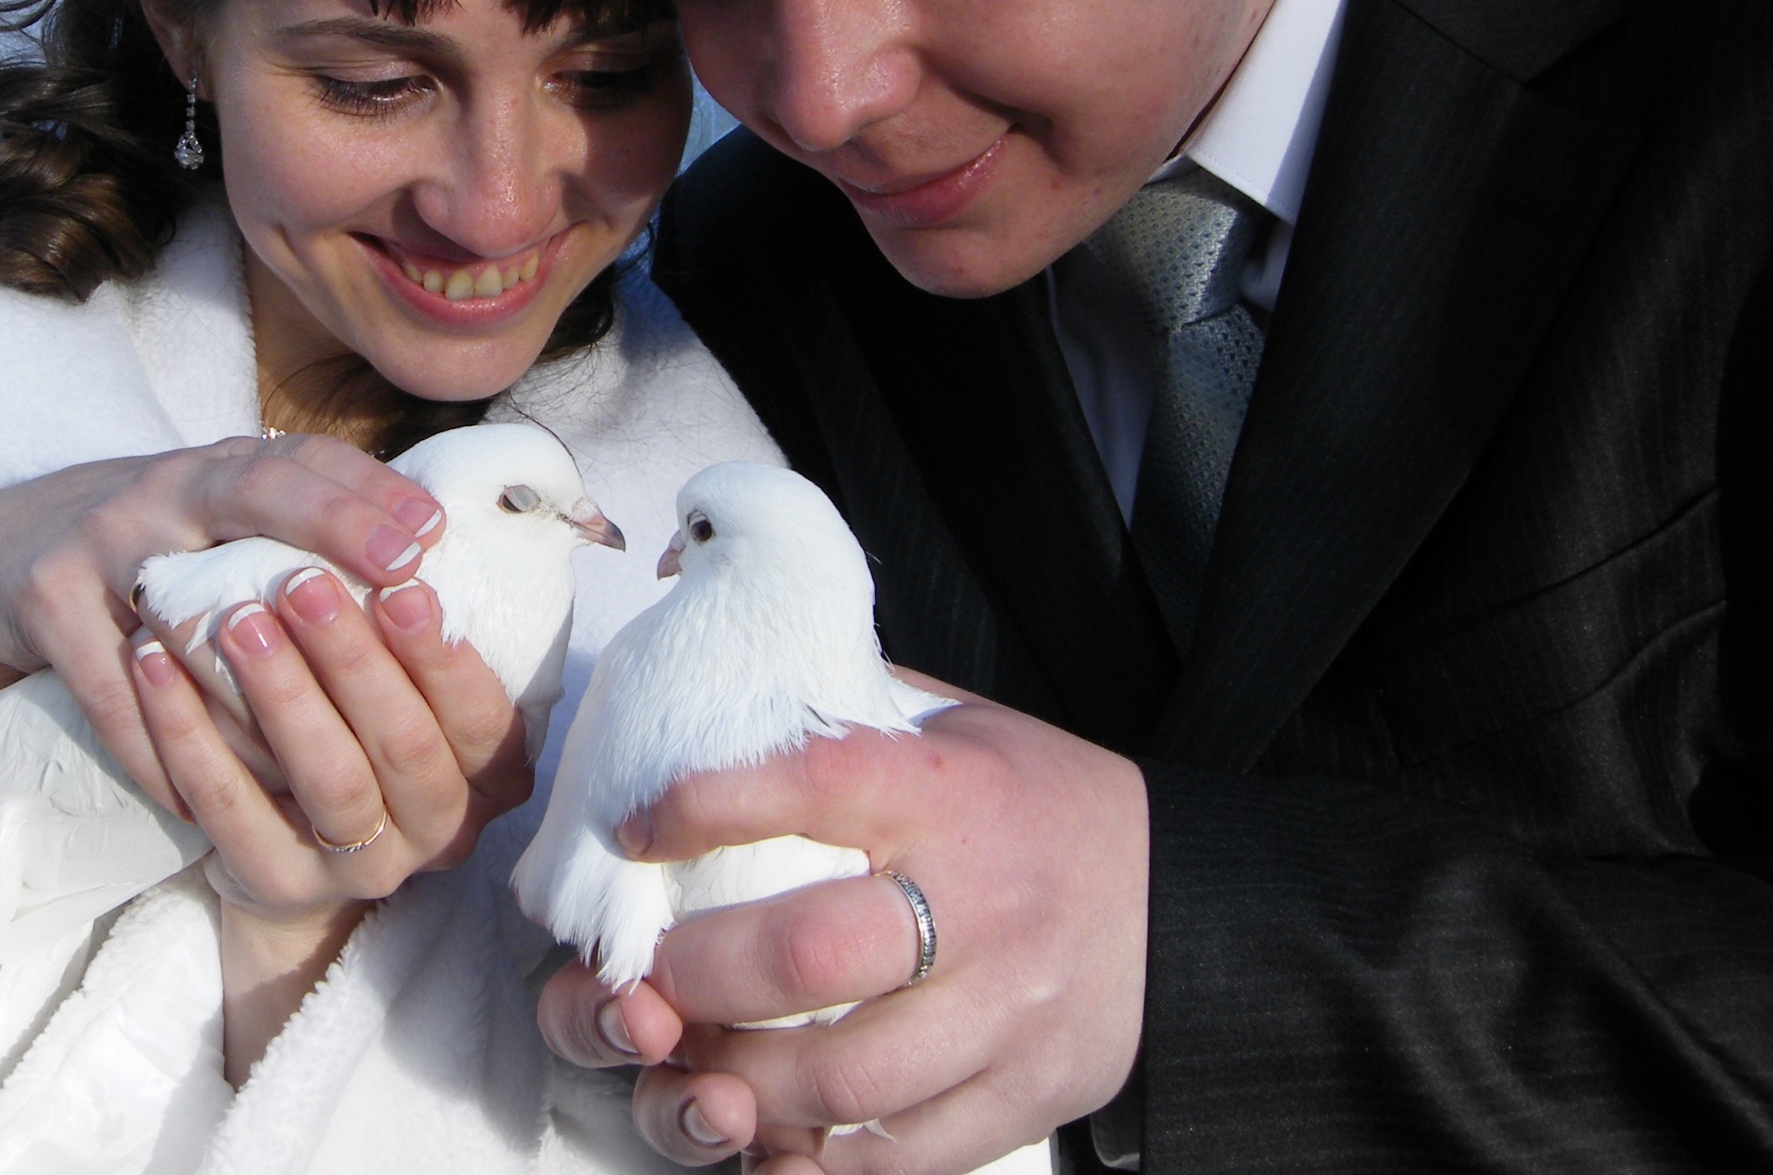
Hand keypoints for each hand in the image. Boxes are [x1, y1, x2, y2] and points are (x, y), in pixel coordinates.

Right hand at [0, 431, 448, 826]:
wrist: (0, 551)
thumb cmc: (147, 547)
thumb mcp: (217, 517)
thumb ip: (300, 531)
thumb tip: (430, 582)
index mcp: (219, 467)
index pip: (304, 459)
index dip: (369, 492)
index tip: (432, 536)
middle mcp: (164, 488)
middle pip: (253, 490)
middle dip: (333, 524)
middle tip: (401, 571)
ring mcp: (99, 539)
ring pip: (184, 604)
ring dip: (251, 677)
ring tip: (320, 732)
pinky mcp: (45, 602)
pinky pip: (111, 690)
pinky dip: (158, 747)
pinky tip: (201, 800)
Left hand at [131, 565, 534, 1084]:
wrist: (298, 841)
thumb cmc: (362, 724)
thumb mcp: (411, 683)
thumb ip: (413, 624)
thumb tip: (409, 518)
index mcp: (482, 773)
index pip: (480, 719)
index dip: (442, 655)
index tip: (404, 582)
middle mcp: (435, 827)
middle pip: (405, 746)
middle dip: (355, 660)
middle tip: (303, 584)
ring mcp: (360, 866)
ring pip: (329, 780)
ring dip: (283, 694)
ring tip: (237, 618)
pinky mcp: (279, 882)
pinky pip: (229, 807)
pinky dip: (188, 732)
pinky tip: (154, 663)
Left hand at [537, 689, 1147, 1172]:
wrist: (1184, 902)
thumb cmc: (1034, 802)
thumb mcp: (953, 724)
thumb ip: (844, 714)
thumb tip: (709, 692)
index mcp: (948, 792)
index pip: (812, 781)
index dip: (706, 806)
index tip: (634, 830)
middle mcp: (978, 904)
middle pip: (805, 956)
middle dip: (697, 975)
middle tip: (644, 977)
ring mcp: (1008, 1014)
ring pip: (841, 1078)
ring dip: (736, 1084)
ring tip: (687, 1064)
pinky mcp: (1026, 1097)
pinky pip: (900, 1158)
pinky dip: (815, 1162)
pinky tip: (765, 1138)